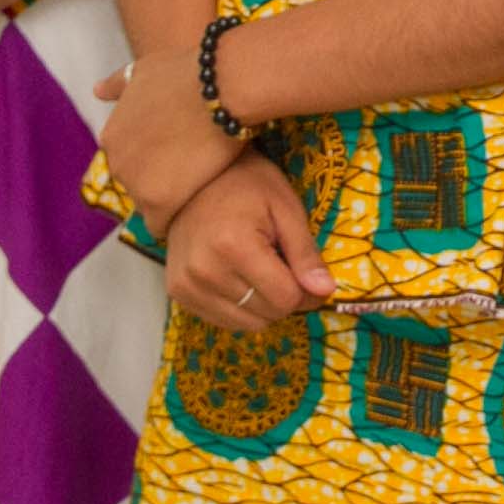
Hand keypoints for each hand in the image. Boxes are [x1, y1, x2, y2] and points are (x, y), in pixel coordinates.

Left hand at [94, 39, 246, 232]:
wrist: (220, 88)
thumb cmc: (187, 74)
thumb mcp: (145, 70)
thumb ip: (118, 84)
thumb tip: (97, 91)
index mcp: (112, 136)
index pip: (130, 160)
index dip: (157, 158)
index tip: (180, 153)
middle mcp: (116, 162)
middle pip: (138, 184)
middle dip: (162, 180)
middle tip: (195, 168)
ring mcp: (135, 184)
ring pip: (150, 206)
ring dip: (171, 199)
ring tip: (200, 187)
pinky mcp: (158, 202)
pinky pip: (162, 225)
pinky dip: (176, 221)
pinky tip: (195, 211)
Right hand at [160, 154, 330, 333]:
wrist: (194, 179)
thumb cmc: (248, 186)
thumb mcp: (286, 210)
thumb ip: (306, 254)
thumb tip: (326, 292)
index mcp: (234, 246)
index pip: (285, 299)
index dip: (306, 291)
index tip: (307, 273)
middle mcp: (205, 271)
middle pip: (267, 314)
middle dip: (285, 296)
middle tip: (281, 264)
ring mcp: (187, 285)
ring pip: (247, 324)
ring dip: (263, 305)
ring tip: (259, 269)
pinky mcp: (178, 292)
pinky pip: (223, 321)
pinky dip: (241, 308)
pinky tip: (240, 277)